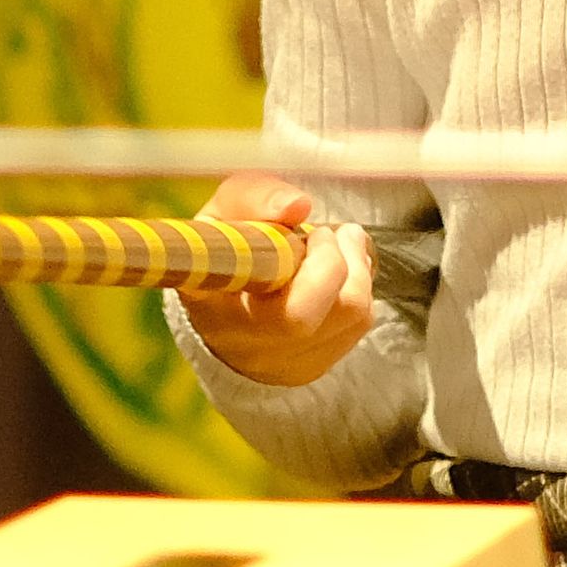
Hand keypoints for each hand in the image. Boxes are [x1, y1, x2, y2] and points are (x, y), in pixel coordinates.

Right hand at [180, 171, 376, 385]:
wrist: (227, 313)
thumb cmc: (230, 253)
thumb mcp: (227, 213)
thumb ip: (256, 197)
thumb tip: (298, 206)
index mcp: (208, 297)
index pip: (234, 288)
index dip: (280, 258)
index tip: (298, 224)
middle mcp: (240, 342)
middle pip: (301, 317)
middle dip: (332, 261)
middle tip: (329, 232)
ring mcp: (279, 363)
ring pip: (346, 317)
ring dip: (355, 269)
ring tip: (340, 243)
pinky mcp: (311, 369)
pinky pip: (358, 325)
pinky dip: (358, 290)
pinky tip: (341, 273)